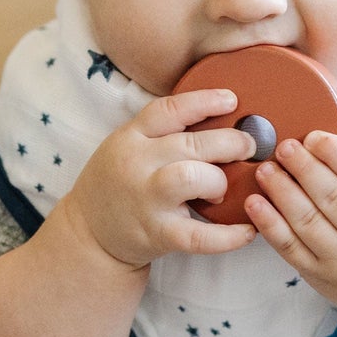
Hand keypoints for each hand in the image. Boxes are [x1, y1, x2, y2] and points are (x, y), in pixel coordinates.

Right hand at [63, 88, 257, 268]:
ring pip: (192, 178)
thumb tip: (218, 116)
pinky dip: (229, 236)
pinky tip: (247, 231)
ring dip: (218, 181)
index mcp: (130, 138)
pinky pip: (200, 235)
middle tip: (248, 146)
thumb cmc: (117, 183)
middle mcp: (137, 165)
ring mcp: (147, 201)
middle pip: (190, 144)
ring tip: (222, 190)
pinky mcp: (158, 234)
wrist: (88, 233)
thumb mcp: (126, 146)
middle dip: (229, 143)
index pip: (169, 110)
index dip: (204, 102)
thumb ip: (160, 132)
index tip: (232, 100)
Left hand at [245, 130, 336, 316]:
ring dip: (282, 192)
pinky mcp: (319, 274)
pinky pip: (289, 247)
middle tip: (284, 147)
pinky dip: (269, 225)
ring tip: (265, 170)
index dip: (336, 153)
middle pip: (332, 196)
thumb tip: (328, 144)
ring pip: (307, 221)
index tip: (313, 137)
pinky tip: (254, 204)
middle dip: (304, 168)